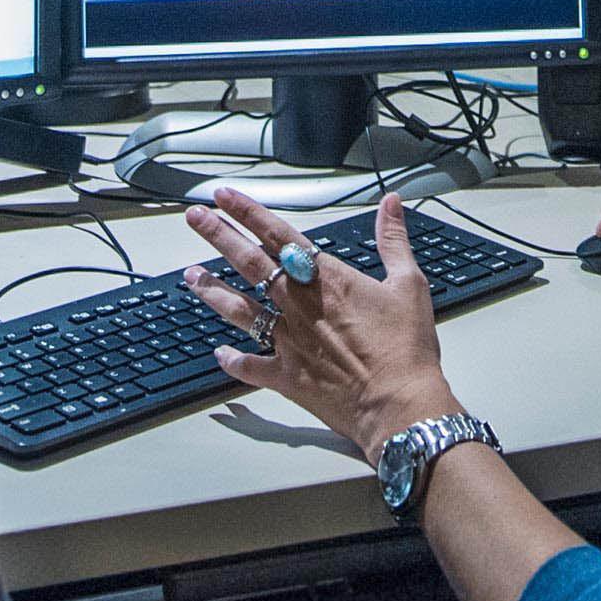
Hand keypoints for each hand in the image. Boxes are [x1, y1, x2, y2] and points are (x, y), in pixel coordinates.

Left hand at [183, 188, 457, 457]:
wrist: (398, 404)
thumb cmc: (405, 348)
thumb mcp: (409, 284)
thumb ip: (394, 240)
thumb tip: (391, 203)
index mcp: (326, 279)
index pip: (277, 234)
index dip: (247, 212)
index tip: (223, 196)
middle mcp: (298, 305)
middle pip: (248, 263)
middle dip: (218, 236)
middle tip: (194, 217)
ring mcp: (287, 341)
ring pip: (239, 309)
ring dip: (213, 290)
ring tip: (190, 276)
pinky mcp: (286, 376)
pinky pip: (250, 366)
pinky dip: (233, 360)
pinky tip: (219, 354)